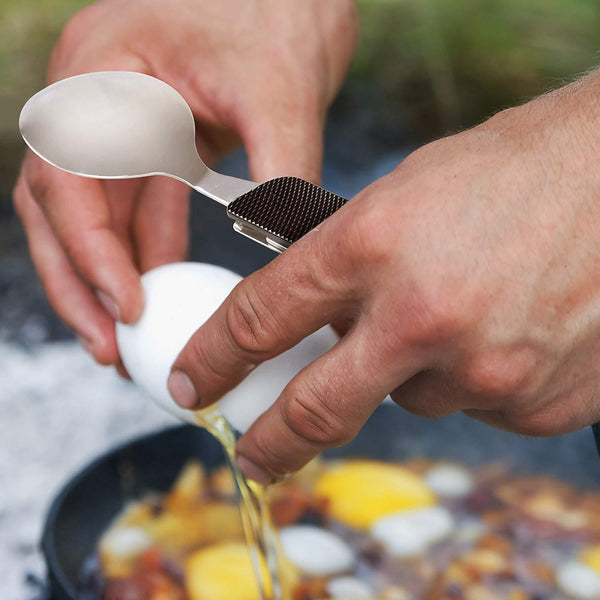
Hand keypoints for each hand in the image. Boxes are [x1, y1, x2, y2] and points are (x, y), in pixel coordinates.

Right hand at [13, 0, 357, 366]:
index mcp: (102, 73)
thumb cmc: (280, 10)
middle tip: (111, 349)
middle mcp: (95, 100)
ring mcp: (120, 122)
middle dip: (81, 283)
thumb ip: (281, 177)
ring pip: (93, 216)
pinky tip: (163, 293)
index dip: (87, 253)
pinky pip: (137, 208)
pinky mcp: (154, 141)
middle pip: (58, 208)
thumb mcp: (282, 93)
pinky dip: (146, 253)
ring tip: (133, 337)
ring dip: (110, 277)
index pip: (65, 178)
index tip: (127, 310)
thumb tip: (287, 260)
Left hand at [170, 72, 599, 482]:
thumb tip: (314, 321)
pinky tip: (502, 329)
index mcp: (371, 246)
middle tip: (252, 456)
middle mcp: (419, 318)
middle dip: (271, 441)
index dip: (214, 357)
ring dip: (409, 371)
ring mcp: (481, 371)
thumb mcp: (402, 196)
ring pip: (408, 399)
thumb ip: (349, 264)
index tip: (193, 383)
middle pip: (314, 409)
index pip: (261, 319)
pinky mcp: (529, 403)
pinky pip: (470, 404)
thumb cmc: (509, 171)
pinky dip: (468, 377)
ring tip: (451, 314)